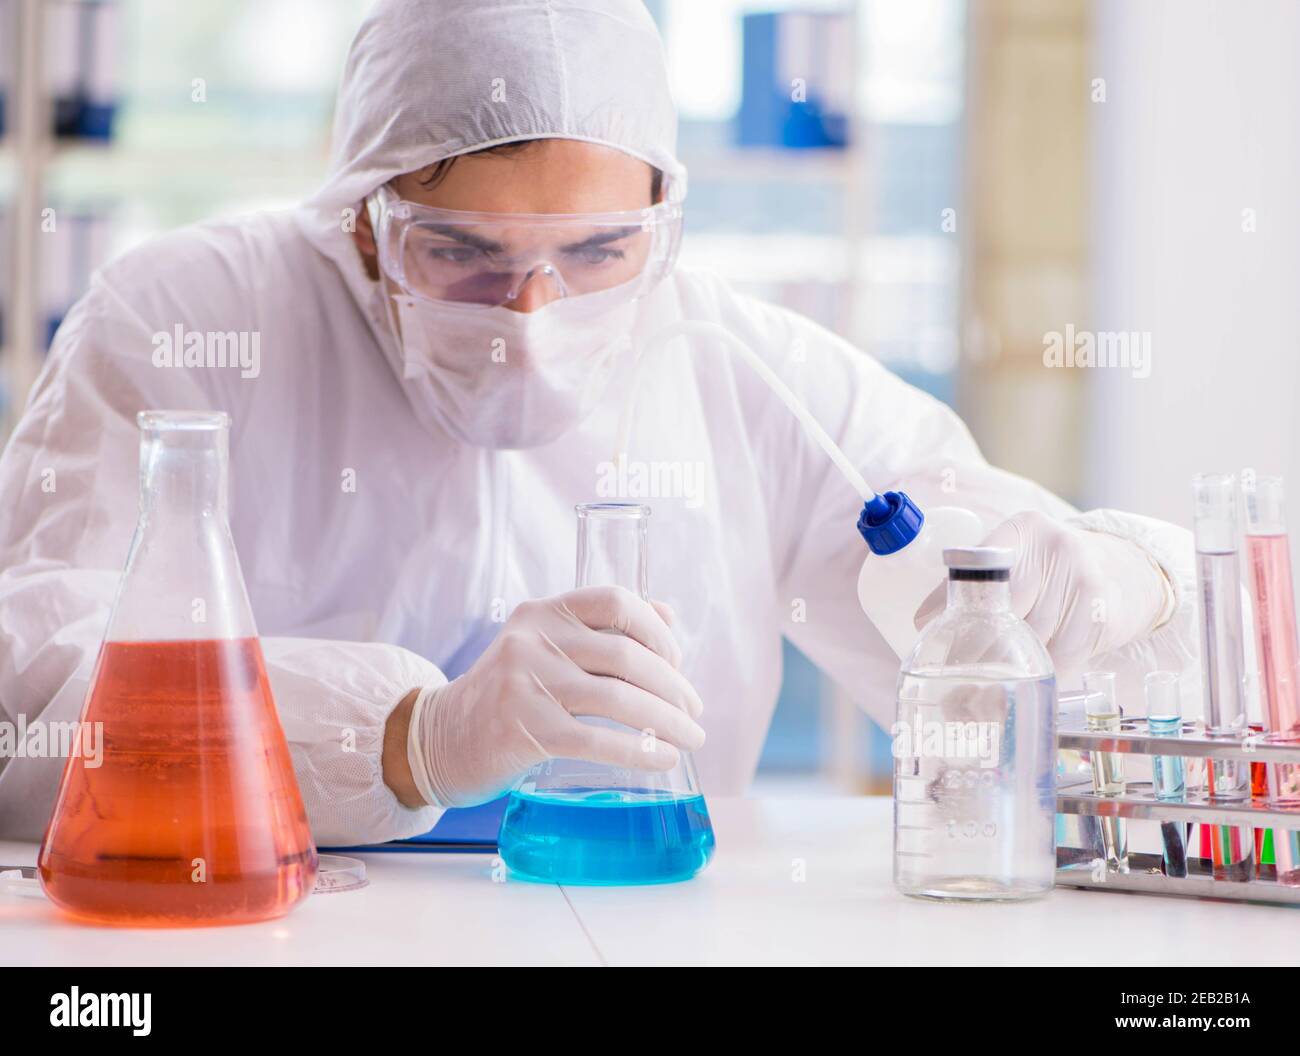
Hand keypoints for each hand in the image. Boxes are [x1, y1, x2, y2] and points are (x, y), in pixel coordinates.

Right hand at [404, 586, 705, 806]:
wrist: (441, 739)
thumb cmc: (509, 694)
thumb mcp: (548, 648)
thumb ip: (602, 630)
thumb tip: (668, 616)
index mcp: (545, 612)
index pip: (616, 601)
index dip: (658, 631)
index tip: (678, 662)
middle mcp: (534, 639)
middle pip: (626, 655)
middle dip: (673, 686)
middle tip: (694, 711)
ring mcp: (526, 683)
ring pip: (618, 698)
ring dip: (667, 721)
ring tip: (691, 738)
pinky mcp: (524, 729)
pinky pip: (596, 739)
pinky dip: (639, 750)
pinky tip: (662, 759)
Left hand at [915, 510, 1170, 671]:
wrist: (1128, 572)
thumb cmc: (1051, 572)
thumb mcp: (1016, 560)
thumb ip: (973, 582)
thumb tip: (923, 622)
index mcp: (1022, 530)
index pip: (977, 564)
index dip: (949, 600)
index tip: (926, 627)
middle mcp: (1055, 548)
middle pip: (1002, 611)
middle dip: (975, 646)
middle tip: (955, 669)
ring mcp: (1083, 580)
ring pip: (1030, 642)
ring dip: (1008, 667)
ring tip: (992, 679)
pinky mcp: (1102, 615)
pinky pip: (1059, 660)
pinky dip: (1041, 674)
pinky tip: (1034, 675)